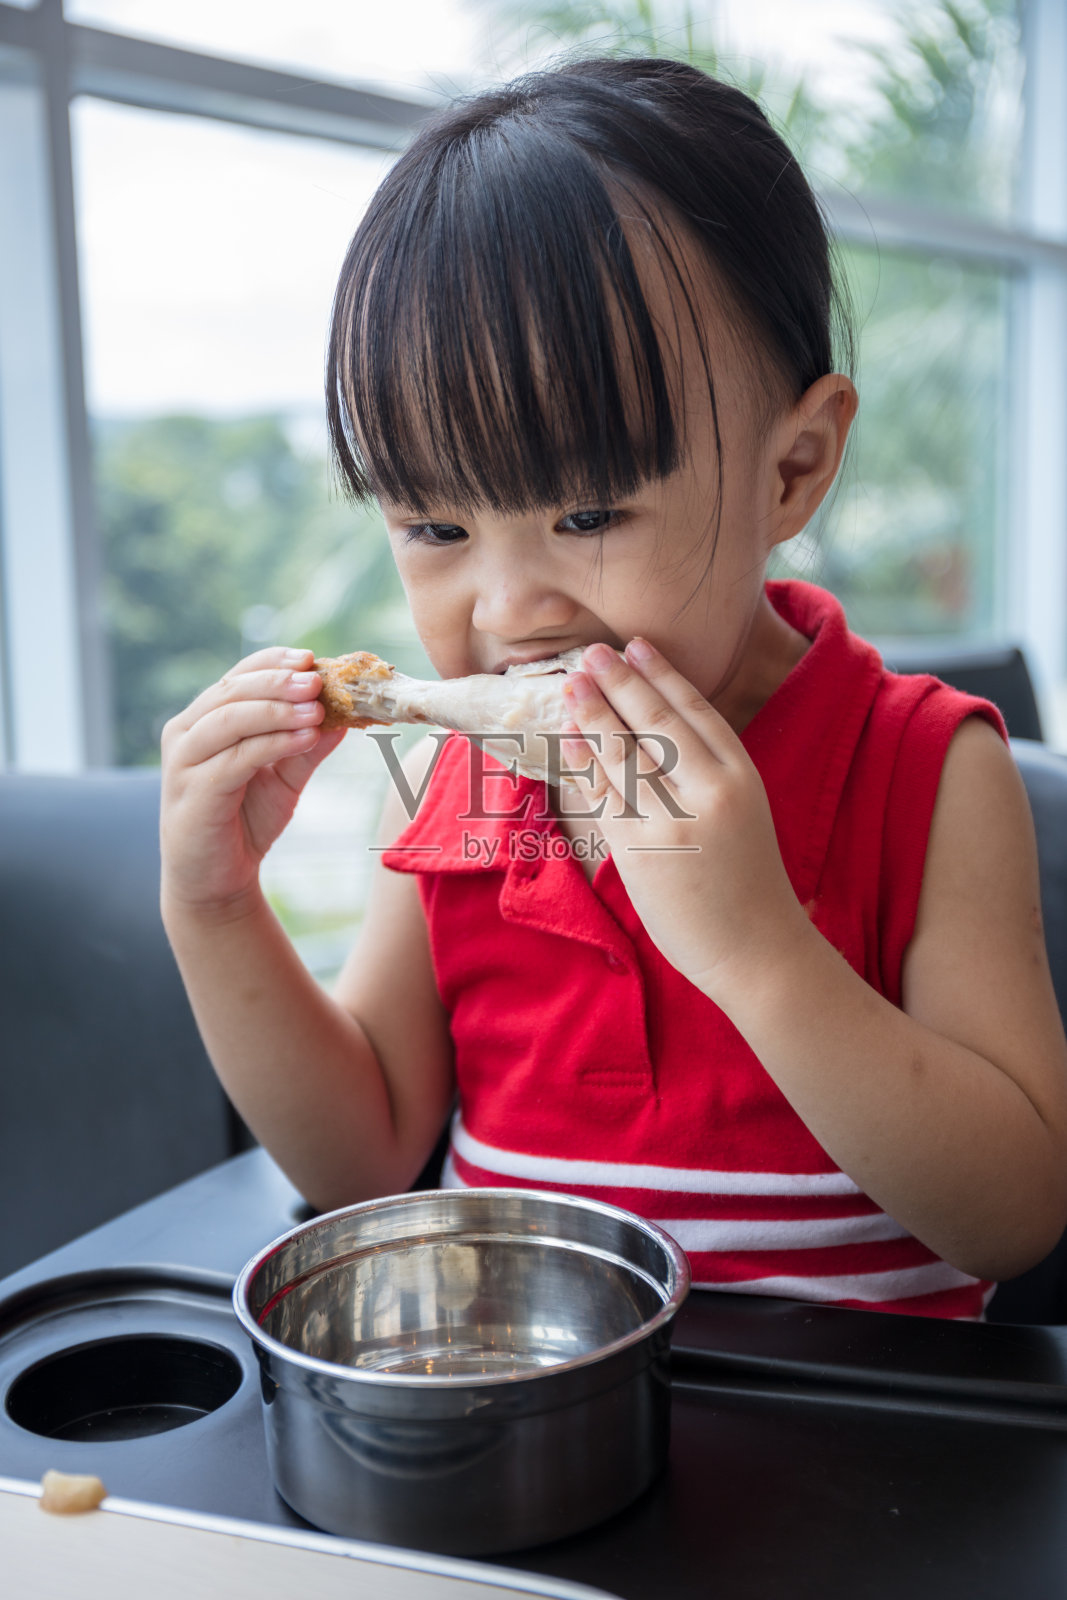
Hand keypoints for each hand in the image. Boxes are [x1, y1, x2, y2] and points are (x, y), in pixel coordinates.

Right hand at [160, 646, 344, 916]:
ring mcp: (184, 762)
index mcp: (204, 720)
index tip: (312, 658)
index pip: (238, 676)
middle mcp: (186, 733)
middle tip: (318, 680)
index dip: (273, 662)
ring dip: (277, 710)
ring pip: (231, 719)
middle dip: (279, 682)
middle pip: (233, 692)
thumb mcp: (286, 777)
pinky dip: (273, 743)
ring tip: (317, 709)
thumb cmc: (245, 821)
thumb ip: (308, 746)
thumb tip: (346, 716)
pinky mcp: (192, 792)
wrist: (216, 880)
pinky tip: (305, 738)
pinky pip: (235, 758)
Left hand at [560, 639, 812, 1001]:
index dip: (664, 675)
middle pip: (657, 722)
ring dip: (594, 713)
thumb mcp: (744, 814)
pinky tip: (570, 737)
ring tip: (572, 683)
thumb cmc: (747, 885)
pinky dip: (585, 763)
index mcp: (743, 776)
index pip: (697, 711)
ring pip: (625, 753)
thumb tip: (656, 737)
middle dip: (621, 682)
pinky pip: (606, 796)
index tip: (637, 646)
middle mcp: (712, 791)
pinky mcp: (643, 851)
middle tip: (592, 652)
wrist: (757, 951)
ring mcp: (675, 820)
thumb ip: (709, 775)